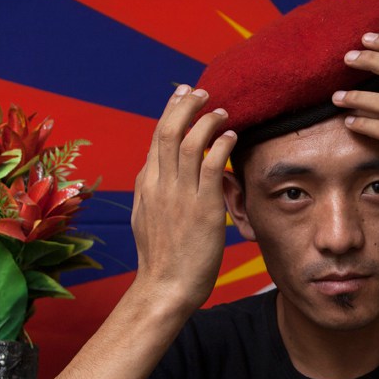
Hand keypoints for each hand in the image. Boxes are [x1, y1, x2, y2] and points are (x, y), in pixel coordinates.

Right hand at [131, 85, 235, 310]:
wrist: (165, 287)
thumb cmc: (161, 259)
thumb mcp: (148, 218)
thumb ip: (155, 192)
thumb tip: (159, 174)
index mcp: (146, 185)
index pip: (156, 138)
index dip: (170, 112)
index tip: (181, 96)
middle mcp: (159, 185)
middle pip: (167, 130)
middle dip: (184, 105)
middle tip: (200, 91)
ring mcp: (179, 195)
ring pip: (188, 142)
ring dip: (205, 120)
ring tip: (221, 110)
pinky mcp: (202, 208)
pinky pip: (210, 165)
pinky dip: (220, 144)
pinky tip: (231, 135)